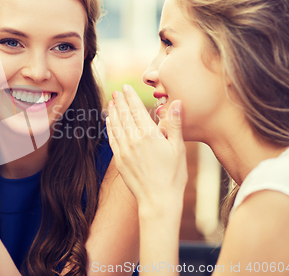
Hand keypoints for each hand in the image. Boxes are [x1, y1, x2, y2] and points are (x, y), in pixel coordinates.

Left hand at [106, 84, 187, 217]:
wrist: (158, 201)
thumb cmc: (173, 176)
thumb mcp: (179, 148)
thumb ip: (175, 124)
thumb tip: (176, 102)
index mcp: (149, 135)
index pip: (137, 110)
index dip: (131, 97)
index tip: (126, 88)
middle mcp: (134, 140)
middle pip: (124, 115)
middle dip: (120, 101)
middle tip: (117, 91)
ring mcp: (124, 150)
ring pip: (116, 126)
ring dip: (113, 112)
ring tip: (112, 102)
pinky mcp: (119, 160)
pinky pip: (112, 139)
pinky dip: (110, 127)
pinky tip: (109, 121)